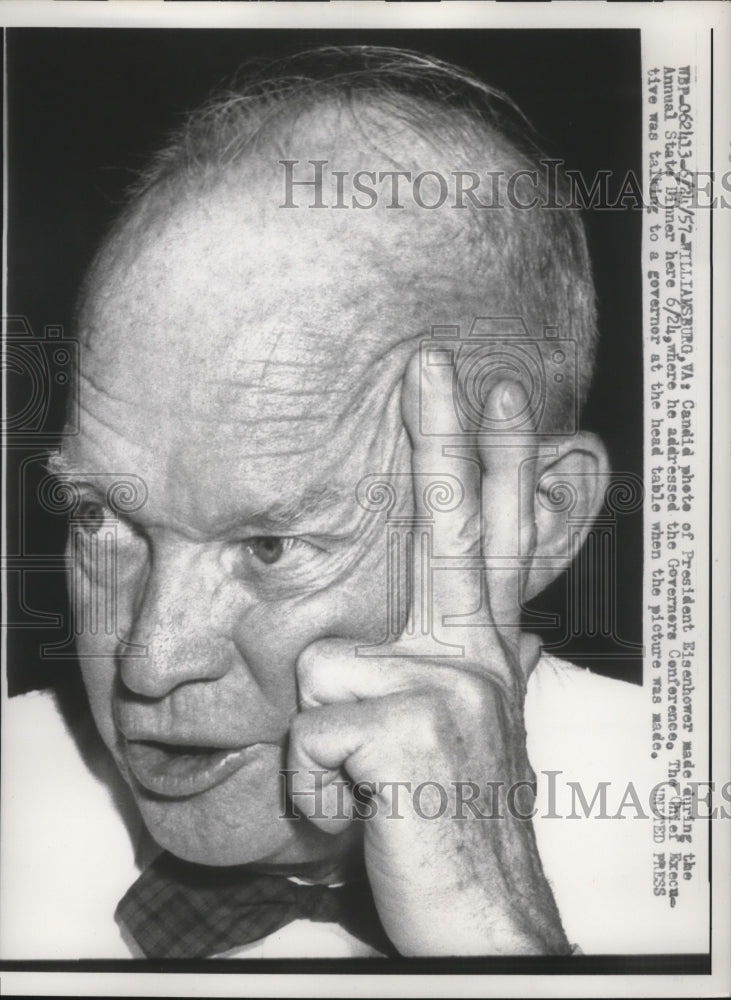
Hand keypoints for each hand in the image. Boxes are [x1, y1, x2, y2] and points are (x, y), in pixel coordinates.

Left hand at [286, 353, 569, 955]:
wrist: (480, 912)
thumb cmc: (456, 820)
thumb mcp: (472, 735)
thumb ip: (484, 673)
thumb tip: (517, 634)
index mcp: (476, 652)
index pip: (487, 540)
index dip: (496, 465)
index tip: (496, 397)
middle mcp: (470, 656)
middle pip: (445, 527)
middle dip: (439, 437)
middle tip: (429, 360)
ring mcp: (446, 690)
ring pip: (323, 668)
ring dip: (323, 749)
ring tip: (363, 792)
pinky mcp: (408, 732)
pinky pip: (312, 737)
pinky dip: (316, 793)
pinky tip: (359, 814)